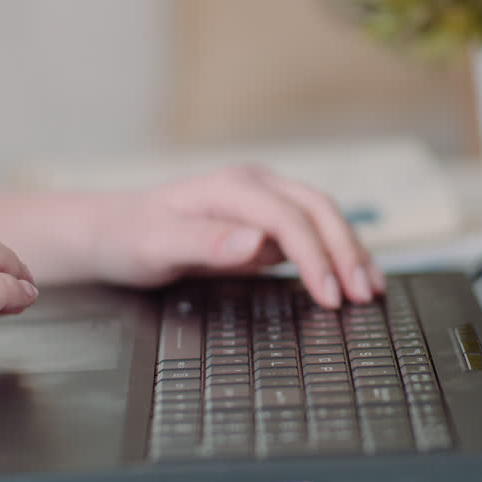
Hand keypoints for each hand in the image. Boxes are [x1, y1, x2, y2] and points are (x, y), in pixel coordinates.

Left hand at [85, 165, 383, 306]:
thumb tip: (257, 243)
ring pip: (322, 219)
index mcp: (230, 187)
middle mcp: (253, 186)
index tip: (328, 295)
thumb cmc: (128, 237)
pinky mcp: (265, 221)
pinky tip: (351, 278)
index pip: (289, 218)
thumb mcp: (155, 246)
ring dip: (349, 251)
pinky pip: (310, 234)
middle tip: (363, 295)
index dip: (314, 256)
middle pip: (317, 211)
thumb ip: (204, 243)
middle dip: (345, 252)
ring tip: (371, 288)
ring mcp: (262, 202)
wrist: (110, 233)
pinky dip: (335, 255)